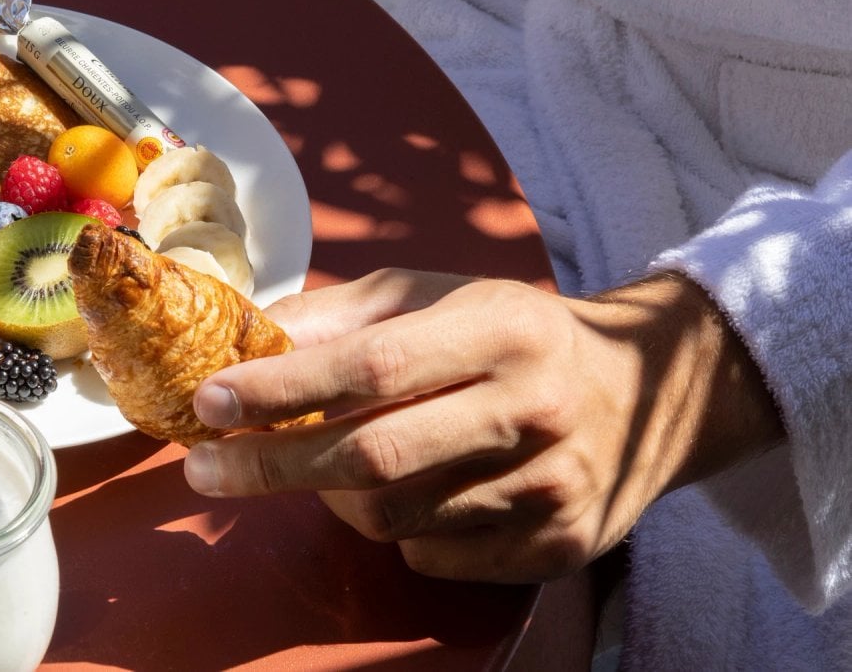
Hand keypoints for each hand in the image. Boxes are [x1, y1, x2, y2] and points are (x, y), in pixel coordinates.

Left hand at [183, 268, 781, 582]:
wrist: (647, 391)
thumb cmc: (510, 333)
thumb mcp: (435, 295)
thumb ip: (339, 315)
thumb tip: (244, 334)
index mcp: (500, 330)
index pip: (372, 366)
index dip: (284, 389)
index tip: (212, 399)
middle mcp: (533, 409)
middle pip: (375, 457)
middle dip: (272, 466)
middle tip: (204, 467)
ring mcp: (551, 486)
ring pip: (396, 517)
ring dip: (333, 498)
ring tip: (323, 465)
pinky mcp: (557, 545)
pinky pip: (433, 556)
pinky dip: (395, 532)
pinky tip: (406, 494)